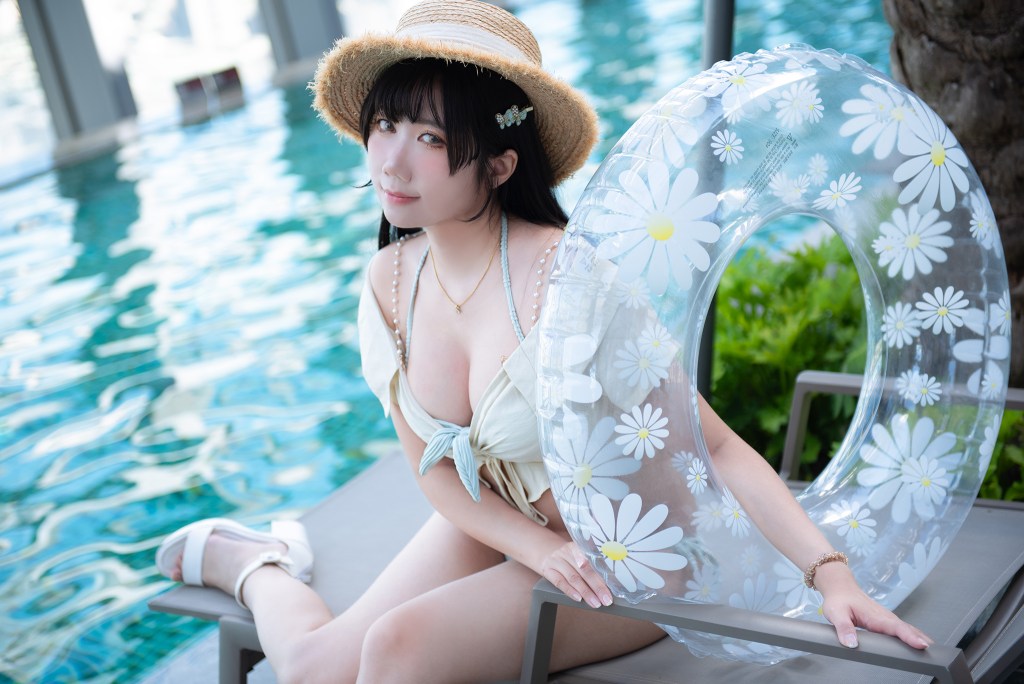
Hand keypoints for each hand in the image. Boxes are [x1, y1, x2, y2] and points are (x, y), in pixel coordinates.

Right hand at [539, 541, 613, 608]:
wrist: (547, 554)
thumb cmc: (569, 558)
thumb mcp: (579, 555)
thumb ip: (592, 564)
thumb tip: (611, 583)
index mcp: (578, 545)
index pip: (591, 557)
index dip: (599, 567)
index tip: (609, 578)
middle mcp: (566, 551)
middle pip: (584, 570)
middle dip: (597, 586)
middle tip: (606, 599)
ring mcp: (556, 560)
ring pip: (573, 578)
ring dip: (586, 592)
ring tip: (596, 603)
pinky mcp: (548, 570)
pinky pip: (560, 582)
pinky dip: (570, 591)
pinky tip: (579, 598)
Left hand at [815, 563, 932, 649]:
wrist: (840, 587)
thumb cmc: (838, 599)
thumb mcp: (836, 613)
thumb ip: (843, 628)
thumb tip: (851, 644)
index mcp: (875, 616)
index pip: (896, 627)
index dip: (909, 637)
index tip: (922, 645)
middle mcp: (885, 617)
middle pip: (908, 629)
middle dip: (921, 640)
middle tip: (936, 654)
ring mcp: (887, 619)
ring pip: (908, 629)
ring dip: (920, 638)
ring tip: (934, 653)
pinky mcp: (886, 621)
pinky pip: (903, 629)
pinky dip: (914, 636)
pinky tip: (920, 644)